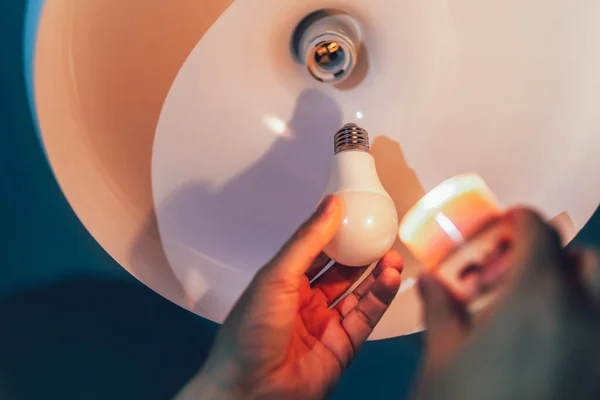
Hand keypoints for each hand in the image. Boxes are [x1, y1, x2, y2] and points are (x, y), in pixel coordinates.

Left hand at [176, 195, 403, 399]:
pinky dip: (380, 297)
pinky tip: (389, 279)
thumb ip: (307, 241)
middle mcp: (305, 302)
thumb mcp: (277, 277)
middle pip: (341, 272)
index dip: (336, 233)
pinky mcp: (343, 346)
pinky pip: (366, 317)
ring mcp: (325, 324)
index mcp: (284, 283)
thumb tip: (329, 206)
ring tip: (392, 256)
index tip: (356, 216)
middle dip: (362, 254)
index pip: (316, 251)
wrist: (251, 391)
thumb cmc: (248, 337)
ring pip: (358, 293)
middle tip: (381, 235)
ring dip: (376, 274)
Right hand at [415, 208, 599, 399]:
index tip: (504, 224)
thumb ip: (441, 309)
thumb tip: (430, 283)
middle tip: (516, 272)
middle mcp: (584, 318)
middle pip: (586, 262)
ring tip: (530, 311)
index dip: (518, 221)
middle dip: (554, 256)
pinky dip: (578, 326)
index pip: (538, 234)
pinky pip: (596, 334)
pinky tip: (543, 347)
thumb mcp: (442, 357)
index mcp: (536, 299)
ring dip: (572, 290)